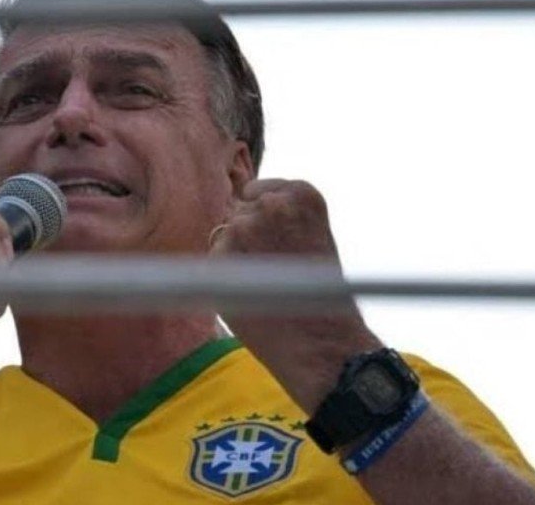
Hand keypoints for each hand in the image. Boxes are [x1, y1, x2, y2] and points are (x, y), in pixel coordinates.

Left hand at [209, 179, 381, 410]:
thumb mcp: (312, 238)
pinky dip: (226, 275)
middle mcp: (272, 203)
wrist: (319, 342)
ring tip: (268, 285)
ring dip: (237, 255)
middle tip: (280, 272)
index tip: (288, 248)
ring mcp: (244, 227)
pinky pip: (214, 256)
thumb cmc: (320, 297)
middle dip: (252, 237)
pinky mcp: (221, 254)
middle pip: (240, 212)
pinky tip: (252, 293)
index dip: (268, 224)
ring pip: (225, 232)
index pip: (259, 192)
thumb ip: (278, 216)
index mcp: (303, 194)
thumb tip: (231, 209)